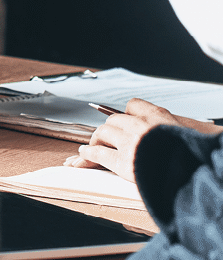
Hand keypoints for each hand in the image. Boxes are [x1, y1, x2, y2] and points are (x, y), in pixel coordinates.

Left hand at [66, 98, 222, 180]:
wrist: (194, 174)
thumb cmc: (193, 156)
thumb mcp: (188, 134)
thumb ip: (173, 128)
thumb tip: (181, 130)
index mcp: (159, 117)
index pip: (133, 105)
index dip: (127, 113)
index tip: (123, 119)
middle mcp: (142, 125)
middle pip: (114, 120)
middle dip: (109, 129)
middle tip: (106, 138)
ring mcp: (130, 143)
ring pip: (103, 132)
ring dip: (96, 140)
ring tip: (91, 146)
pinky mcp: (123, 161)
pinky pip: (98, 153)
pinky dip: (88, 154)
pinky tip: (84, 154)